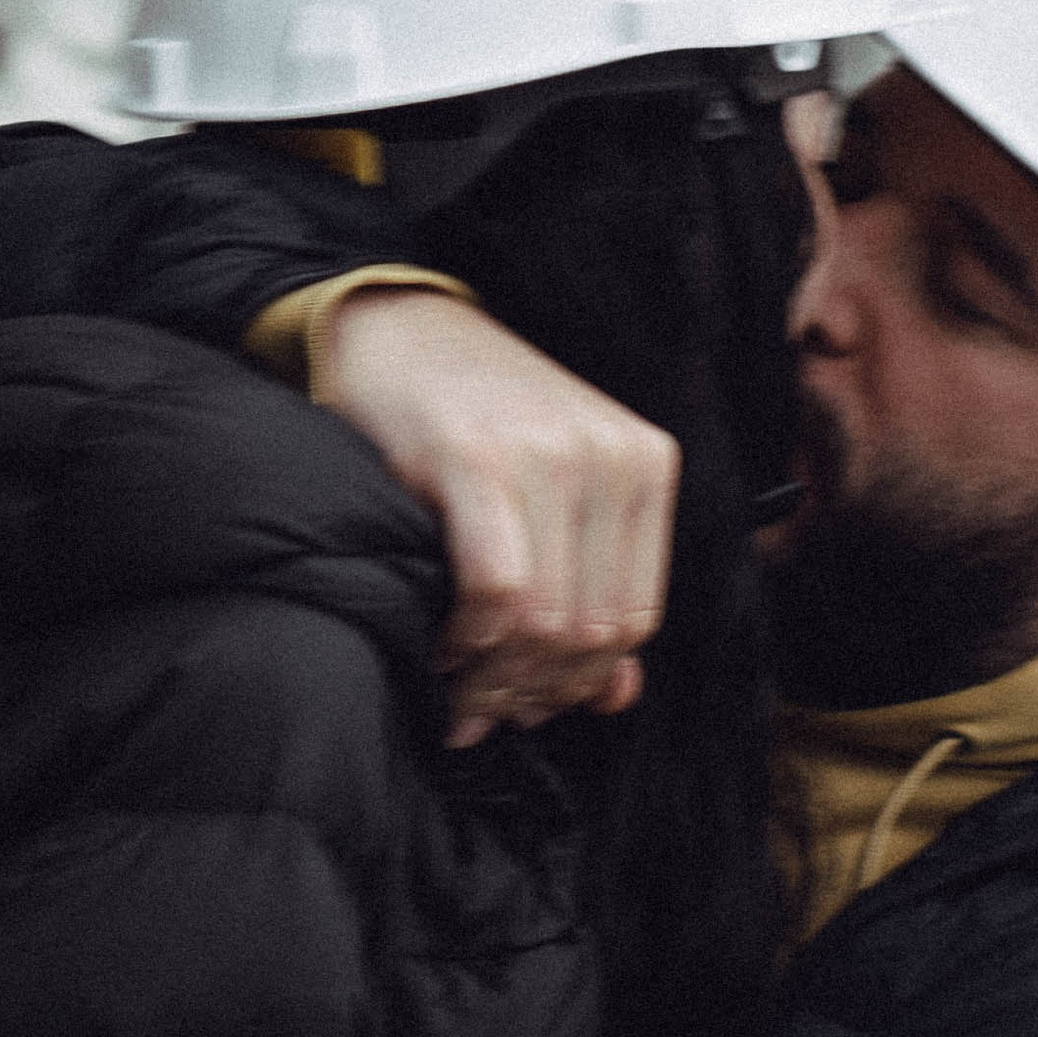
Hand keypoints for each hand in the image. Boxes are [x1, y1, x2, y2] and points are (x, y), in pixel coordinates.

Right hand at [311, 291, 678, 747]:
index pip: (635, 617)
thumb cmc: (471, 415)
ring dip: (496, 678)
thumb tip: (618, 696)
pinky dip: (468, 641)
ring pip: (547, 622)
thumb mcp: (554, 491)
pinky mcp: (476, 459)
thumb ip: (592, 589)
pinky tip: (442, 643)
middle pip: (592, 630)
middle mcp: (609, 455)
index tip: (525, 704)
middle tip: (481, 710)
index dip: (578, 683)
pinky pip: (496, 593)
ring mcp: (549, 453)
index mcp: (644, 463)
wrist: (394, 325)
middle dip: (532, 691)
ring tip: (459, 688)